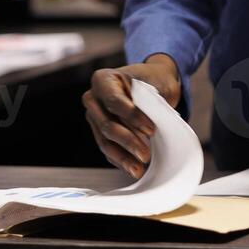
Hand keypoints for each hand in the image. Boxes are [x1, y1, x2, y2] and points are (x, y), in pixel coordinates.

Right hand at [82, 54, 181, 177]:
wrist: (153, 82)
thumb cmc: (154, 81)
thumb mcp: (155, 85)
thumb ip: (149, 104)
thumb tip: (149, 131)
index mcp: (103, 79)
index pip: (114, 101)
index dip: (132, 117)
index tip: (151, 129)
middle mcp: (93, 98)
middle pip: (107, 125)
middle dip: (128, 141)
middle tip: (146, 154)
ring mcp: (94, 117)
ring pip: (105, 141)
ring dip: (123, 157)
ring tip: (139, 168)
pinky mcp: (99, 133)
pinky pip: (108, 150)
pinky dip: (121, 160)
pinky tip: (133, 169)